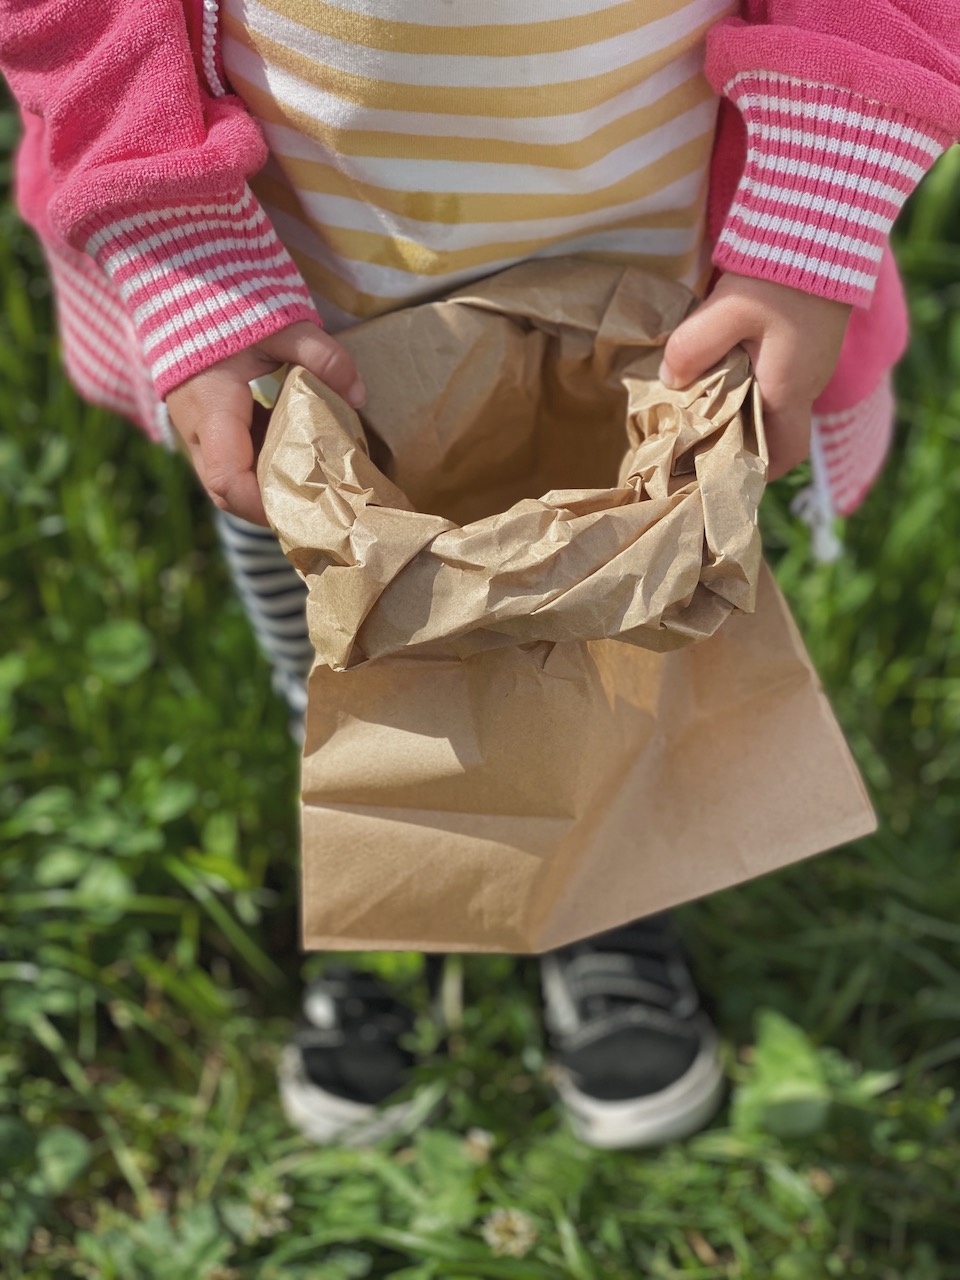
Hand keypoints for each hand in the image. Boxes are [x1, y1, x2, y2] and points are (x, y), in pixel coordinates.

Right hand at [166, 321, 363, 525]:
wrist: (184, 289)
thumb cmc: (229, 308)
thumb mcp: (281, 326)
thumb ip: (321, 356)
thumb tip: (358, 395)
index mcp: (210, 410)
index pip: (227, 479)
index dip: (262, 504)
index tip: (303, 506)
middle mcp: (195, 431)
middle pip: (228, 494)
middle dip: (271, 505)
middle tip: (318, 504)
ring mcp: (196, 433)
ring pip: (229, 482)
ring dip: (268, 487)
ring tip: (314, 484)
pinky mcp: (206, 429)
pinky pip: (232, 462)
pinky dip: (262, 467)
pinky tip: (298, 456)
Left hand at [659, 273, 850, 480]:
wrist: (827, 224)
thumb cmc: (782, 273)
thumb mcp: (728, 308)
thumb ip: (694, 346)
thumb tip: (669, 380)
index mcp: (790, 389)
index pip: (782, 454)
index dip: (754, 470)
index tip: (719, 472)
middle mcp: (807, 384)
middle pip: (777, 436)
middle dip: (742, 444)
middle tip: (700, 442)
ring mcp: (811, 363)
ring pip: (776, 406)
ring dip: (743, 412)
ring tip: (700, 406)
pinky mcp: (808, 342)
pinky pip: (779, 378)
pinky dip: (751, 385)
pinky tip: (721, 370)